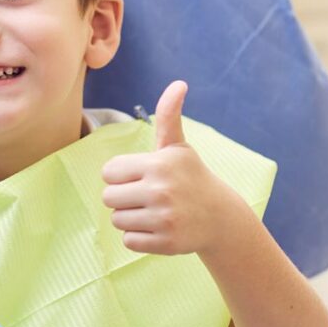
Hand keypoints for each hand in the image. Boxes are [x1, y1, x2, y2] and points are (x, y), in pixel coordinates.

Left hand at [101, 81, 248, 255]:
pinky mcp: (165, 243)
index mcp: (158, 164)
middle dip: (123, 197)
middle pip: (108, 197)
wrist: (219, 217)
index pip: (108, 172)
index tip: (141, 177)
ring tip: (154, 211)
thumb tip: (178, 83)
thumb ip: (169, 115)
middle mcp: (160, 191)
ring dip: (131, 218)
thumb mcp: (178, 146)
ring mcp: (164, 219)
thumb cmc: (190, 177)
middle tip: (147, 196)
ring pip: (117, 220)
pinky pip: (128, 241)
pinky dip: (139, 237)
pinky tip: (159, 228)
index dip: (121, 175)